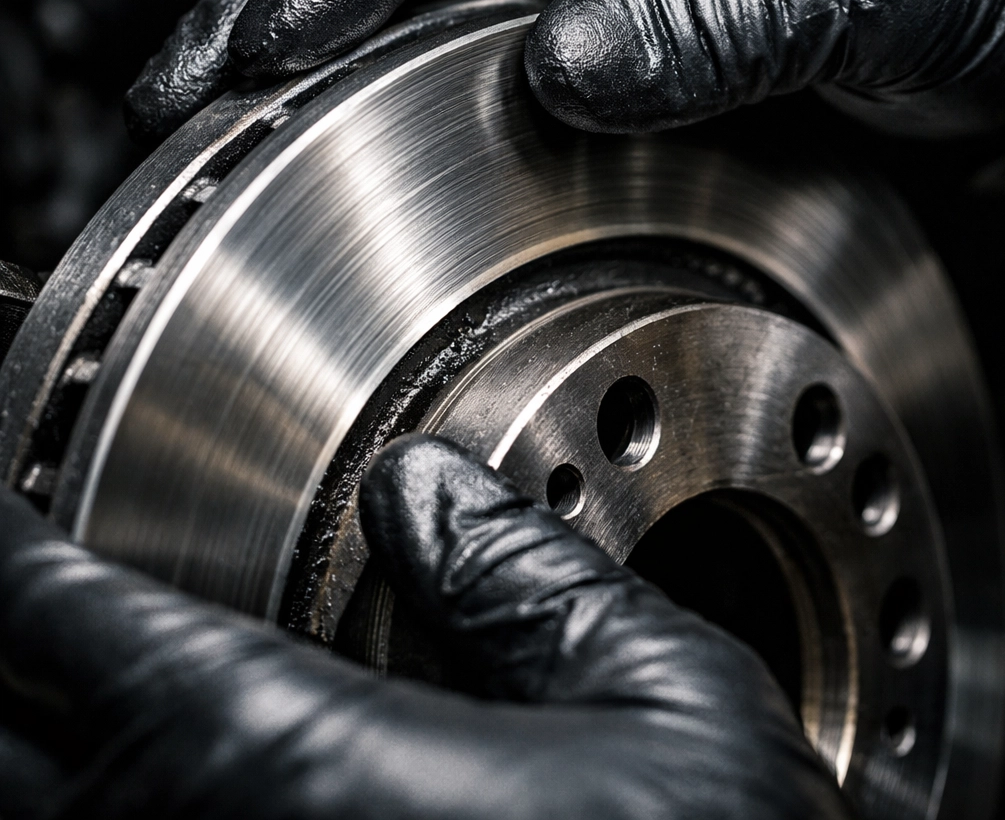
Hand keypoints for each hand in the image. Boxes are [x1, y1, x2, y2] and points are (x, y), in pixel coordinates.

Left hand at [0, 436, 848, 818]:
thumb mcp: (668, 706)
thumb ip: (533, 579)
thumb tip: (432, 487)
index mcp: (295, 765)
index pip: (56, 615)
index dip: (4, 538)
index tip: (3, 490)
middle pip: (0, 723)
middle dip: (4, 634)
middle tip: (34, 570)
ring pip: (35, 816)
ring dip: (34, 726)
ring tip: (68, 653)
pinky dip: (94, 794)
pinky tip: (141, 762)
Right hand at [125, 0, 1004, 144]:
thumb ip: (723, 15)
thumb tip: (564, 67)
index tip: (257, 52)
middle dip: (287, 9)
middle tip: (185, 96)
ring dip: (337, 56)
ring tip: (239, 125)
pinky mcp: (629, 5)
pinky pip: (500, 38)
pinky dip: (424, 86)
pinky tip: (369, 130)